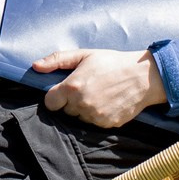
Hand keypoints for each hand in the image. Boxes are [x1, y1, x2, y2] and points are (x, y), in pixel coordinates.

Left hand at [36, 49, 166, 129]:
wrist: (143, 76)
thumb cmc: (112, 62)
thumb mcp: (84, 55)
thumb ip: (57, 60)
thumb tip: (36, 66)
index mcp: (72, 87)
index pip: (50, 102)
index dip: (56, 96)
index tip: (64, 90)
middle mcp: (82, 104)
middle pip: (66, 110)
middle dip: (72, 101)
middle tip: (88, 87)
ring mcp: (95, 116)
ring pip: (80, 117)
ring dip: (85, 109)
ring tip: (100, 93)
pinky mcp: (107, 124)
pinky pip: (94, 123)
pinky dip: (98, 115)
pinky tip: (108, 102)